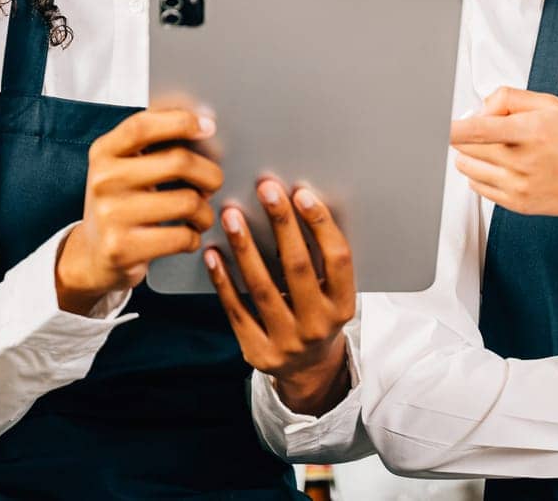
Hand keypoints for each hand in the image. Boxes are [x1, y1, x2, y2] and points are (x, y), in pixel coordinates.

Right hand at [55, 107, 222, 315]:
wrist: (91, 255)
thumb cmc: (121, 203)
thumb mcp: (123, 167)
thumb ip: (153, 144)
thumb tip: (206, 124)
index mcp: (104, 152)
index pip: (142, 126)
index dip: (180, 121)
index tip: (208, 126)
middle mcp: (104, 180)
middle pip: (178, 162)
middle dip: (210, 174)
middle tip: (213, 184)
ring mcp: (110, 215)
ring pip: (188, 202)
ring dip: (205, 212)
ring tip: (201, 216)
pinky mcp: (122, 248)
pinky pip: (182, 237)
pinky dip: (195, 238)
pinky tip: (187, 236)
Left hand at [207, 179, 355, 415]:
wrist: (308, 370)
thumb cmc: (318, 314)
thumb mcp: (332, 293)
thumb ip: (320, 259)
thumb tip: (296, 203)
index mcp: (344, 306)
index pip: (338, 259)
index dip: (321, 225)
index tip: (302, 194)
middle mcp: (318, 326)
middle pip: (298, 268)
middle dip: (281, 224)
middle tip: (266, 189)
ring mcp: (286, 342)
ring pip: (262, 287)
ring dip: (245, 247)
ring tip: (232, 214)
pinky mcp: (257, 352)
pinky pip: (235, 309)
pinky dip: (222, 279)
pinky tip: (213, 253)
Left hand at [450, 87, 557, 227]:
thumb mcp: (552, 104)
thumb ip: (510, 99)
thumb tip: (480, 108)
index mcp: (531, 131)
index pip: (474, 129)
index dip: (449, 126)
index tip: (435, 122)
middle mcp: (523, 162)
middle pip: (466, 148)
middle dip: (465, 135)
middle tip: (485, 128)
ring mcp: (519, 187)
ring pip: (468, 168)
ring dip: (470, 154)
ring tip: (495, 146)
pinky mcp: (519, 205)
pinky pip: (479, 188)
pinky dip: (480, 174)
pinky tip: (500, 165)